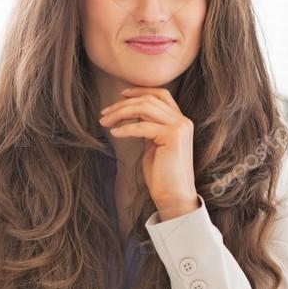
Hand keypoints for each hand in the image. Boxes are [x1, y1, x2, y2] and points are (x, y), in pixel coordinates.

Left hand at [99, 86, 197, 219]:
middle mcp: (183, 121)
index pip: (161, 94)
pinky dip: (126, 128)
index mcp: (180, 121)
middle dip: (123, 105)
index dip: (141, 91)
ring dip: (121, 113)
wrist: (174, 197)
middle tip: (104, 114)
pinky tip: (114, 133)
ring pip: (145, 108)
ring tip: (105, 122)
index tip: (121, 95)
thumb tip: (131, 116)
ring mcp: (180, 128)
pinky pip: (142, 127)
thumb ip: (148, 128)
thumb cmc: (162, 176)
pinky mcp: (173, 137)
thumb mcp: (154, 145)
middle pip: (149, 100)